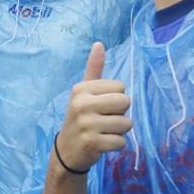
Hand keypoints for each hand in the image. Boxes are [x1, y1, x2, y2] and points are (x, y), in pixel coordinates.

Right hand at [55, 42, 131, 171]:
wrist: (67, 150)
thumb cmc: (81, 117)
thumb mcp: (84, 92)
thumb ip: (93, 69)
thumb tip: (99, 43)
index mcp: (81, 89)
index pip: (120, 87)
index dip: (116, 98)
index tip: (100, 107)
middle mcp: (82, 104)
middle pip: (125, 102)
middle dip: (120, 114)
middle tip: (104, 120)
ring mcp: (86, 124)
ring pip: (126, 123)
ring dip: (119, 131)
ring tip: (103, 132)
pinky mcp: (92, 143)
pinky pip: (121, 142)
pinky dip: (116, 145)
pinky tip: (103, 144)